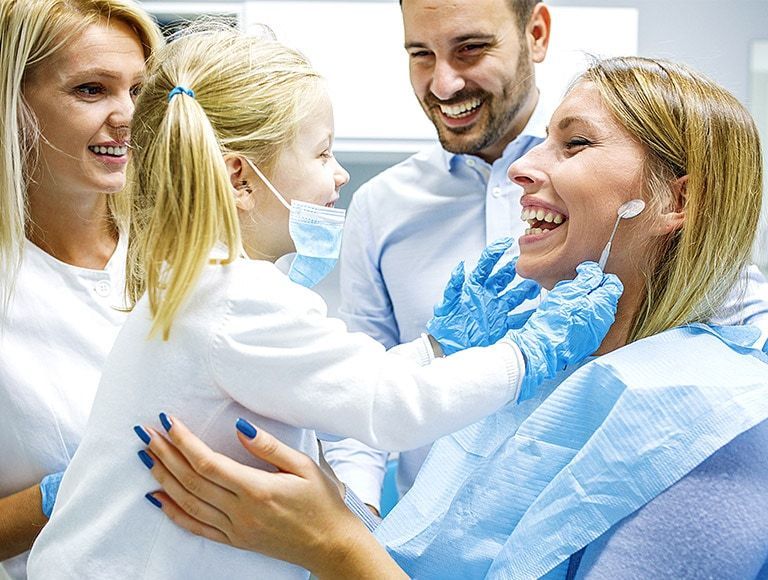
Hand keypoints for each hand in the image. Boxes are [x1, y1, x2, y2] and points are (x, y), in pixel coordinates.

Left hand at [137, 416, 385, 576]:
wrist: (331, 545)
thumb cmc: (322, 502)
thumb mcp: (304, 466)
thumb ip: (269, 447)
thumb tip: (240, 427)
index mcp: (257, 489)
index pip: (208, 462)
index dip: (183, 441)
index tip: (167, 422)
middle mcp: (240, 512)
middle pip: (191, 480)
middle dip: (165, 454)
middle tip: (145, 433)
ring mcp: (235, 529)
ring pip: (188, 502)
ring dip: (163, 478)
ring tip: (146, 457)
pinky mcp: (235, 540)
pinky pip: (196, 527)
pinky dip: (173, 512)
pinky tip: (157, 497)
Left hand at [426, 237, 540, 354]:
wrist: (447, 346)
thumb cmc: (445, 324)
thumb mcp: (447, 304)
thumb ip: (454, 286)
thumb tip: (460, 266)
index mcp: (474, 288)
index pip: (486, 266)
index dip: (496, 253)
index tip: (507, 242)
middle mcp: (487, 296)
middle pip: (504, 278)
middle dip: (515, 270)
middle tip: (527, 263)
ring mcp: (495, 310)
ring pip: (514, 296)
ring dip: (525, 290)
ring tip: (537, 284)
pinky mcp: (501, 325)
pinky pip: (517, 318)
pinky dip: (528, 315)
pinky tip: (538, 311)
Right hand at [507, 261, 622, 399]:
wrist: (543, 348)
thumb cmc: (553, 320)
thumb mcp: (569, 291)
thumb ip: (587, 278)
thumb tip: (595, 271)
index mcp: (603, 305)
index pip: (613, 284)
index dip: (598, 276)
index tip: (584, 275)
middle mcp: (605, 320)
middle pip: (605, 298)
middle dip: (592, 291)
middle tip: (572, 290)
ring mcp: (598, 333)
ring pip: (597, 312)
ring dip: (586, 305)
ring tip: (567, 306)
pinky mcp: (589, 342)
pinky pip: (590, 325)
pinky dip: (582, 319)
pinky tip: (568, 320)